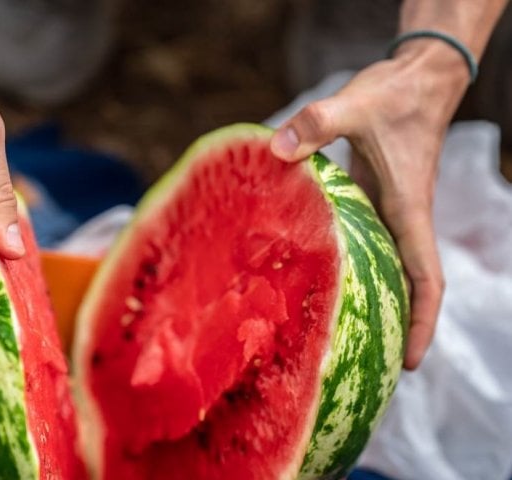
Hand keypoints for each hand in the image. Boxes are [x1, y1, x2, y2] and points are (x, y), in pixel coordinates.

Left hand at [270, 41, 469, 368]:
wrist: (419, 77)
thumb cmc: (396, 94)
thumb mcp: (356, 105)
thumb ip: (317, 124)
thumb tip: (276, 149)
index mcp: (407, 210)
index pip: (427, 278)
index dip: (424, 322)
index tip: (413, 362)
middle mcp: (401, 219)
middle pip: (406, 286)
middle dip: (395, 326)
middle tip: (365, 365)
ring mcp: (387, 211)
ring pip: (385, 267)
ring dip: (373, 300)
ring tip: (339, 336)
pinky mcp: (373, 199)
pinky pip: (366, 243)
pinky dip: (352, 265)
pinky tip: (320, 273)